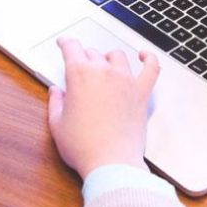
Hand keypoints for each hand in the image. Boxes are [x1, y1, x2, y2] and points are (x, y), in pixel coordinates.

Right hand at [47, 37, 160, 178]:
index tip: (64, 43)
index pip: (71, 48)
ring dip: (108, 57)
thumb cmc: (83, 146)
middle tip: (80, 66)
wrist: (111, 162)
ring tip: (104, 64)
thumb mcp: (57, 124)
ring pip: (117, 56)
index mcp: (80, 75)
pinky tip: (144, 56)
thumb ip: (55, 103)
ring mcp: (125, 81)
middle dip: (84, 57)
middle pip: (92, 53)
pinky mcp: (141, 93)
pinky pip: (151, 69)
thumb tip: (56, 92)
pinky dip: (149, 59)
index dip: (66, 43)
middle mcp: (104, 72)